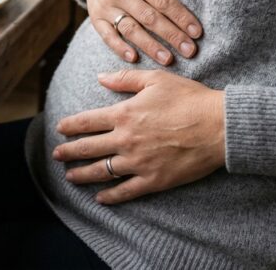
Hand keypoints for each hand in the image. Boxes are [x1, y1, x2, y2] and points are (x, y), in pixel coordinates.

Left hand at [52, 69, 224, 203]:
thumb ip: (124, 79)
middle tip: (57, 155)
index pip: (87, 121)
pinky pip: (126, 191)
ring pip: (102, 171)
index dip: (70, 126)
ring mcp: (139, 162)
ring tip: (70, 177)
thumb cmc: (190, 99)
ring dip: (82, 175)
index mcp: (124, 114)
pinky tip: (100, 198)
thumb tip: (100, 77)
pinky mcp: (154, 180)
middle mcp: (126, 140)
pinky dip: (110, 196)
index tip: (60, 129)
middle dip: (68, 152)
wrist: (219, 126)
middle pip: (88, 148)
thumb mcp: (156, 79)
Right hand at [79, 0, 200, 65]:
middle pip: (149, 17)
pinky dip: (119, 47)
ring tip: (168, 59)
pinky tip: (134, 58)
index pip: (162, 0)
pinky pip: (107, 36)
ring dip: (149, 46)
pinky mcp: (96, 19)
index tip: (196, 32)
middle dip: (171, 35)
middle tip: (189, 51)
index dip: (180, 17)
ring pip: (130, 29)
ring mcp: (107, 7)